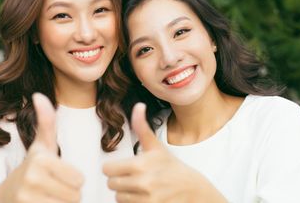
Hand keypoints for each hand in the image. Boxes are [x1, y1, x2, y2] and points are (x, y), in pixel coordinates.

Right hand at [0, 93, 83, 202]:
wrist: (4, 198)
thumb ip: (46, 122)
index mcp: (40, 160)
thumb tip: (38, 94)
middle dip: (69, 196)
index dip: (73, 180)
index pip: (79, 180)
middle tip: (53, 189)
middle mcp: (32, 180)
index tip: (58, 176)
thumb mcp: (40, 147)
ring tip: (48, 199)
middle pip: (76, 197)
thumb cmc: (31, 169)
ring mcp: (28, 200)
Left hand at [103, 103, 225, 202]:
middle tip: (132, 177)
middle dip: (119, 180)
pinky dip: (132, 202)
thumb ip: (142, 127)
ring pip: (118, 198)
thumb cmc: (171, 167)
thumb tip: (138, 106)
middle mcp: (142, 183)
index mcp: (140, 165)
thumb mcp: (156, 146)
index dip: (113, 168)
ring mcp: (146, 199)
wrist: (192, 190)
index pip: (107, 169)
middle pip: (111, 184)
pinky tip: (142, 196)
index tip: (122, 167)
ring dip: (125, 193)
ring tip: (138, 187)